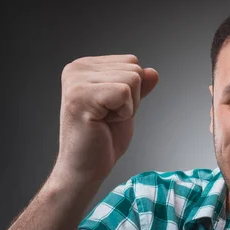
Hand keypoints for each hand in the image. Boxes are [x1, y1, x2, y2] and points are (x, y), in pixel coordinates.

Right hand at [53, 54, 158, 183]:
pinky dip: (124, 112)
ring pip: (132, 79)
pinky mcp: (81, 96)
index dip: (132, 90)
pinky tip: (104, 122)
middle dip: (132, 98)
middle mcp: (77, 68)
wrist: (86, 167)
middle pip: (134, 68)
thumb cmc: (102, 140)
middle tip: (108, 117)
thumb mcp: (127, 107)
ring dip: (128, 106)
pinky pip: (124, 92)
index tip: (111, 108)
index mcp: (85, 66)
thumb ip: (139, 87)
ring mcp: (76, 81)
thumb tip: (153, 72)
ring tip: (105, 120)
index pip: (131, 62)